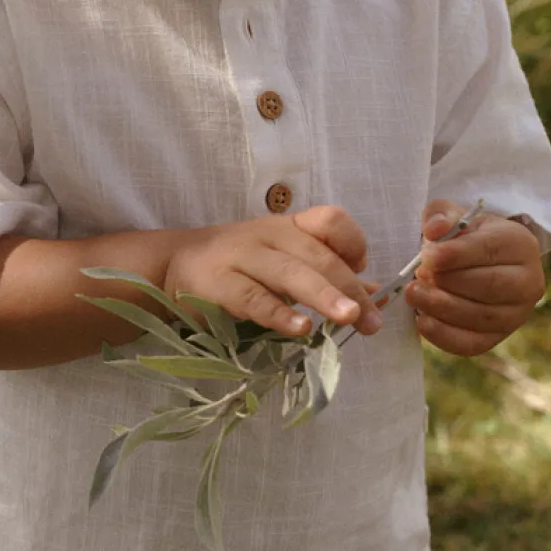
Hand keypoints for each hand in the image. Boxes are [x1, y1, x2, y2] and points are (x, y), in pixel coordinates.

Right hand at [163, 205, 383, 338]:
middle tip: (373, 321)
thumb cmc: (239, 266)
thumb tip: (376, 296)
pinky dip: (279, 314)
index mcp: (290, 227)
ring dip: (324, 295)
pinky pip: (254, 298)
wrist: (174, 265)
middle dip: (350, 289)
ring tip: (351, 319)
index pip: (331, 220)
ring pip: (291, 273)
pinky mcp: (219, 285)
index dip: (354, 242)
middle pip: (319, 256)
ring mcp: (243, 258)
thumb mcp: (284, 262)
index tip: (364, 269)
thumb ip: (328, 276)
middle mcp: (270, 236)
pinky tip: (301, 329)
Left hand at [404, 200, 544, 356]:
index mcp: (520, 244)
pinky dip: (444, 336)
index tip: (426, 257)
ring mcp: (517, 314)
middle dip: (448, 282)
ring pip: (480, 316)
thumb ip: (441, 214)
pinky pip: (472, 343)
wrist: (478, 264)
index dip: (456, 255)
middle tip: (417, 277)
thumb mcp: (454, 216)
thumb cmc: (465, 238)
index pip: (490, 250)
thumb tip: (435, 229)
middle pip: (489, 285)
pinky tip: (422, 321)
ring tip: (414, 294)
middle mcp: (528, 282)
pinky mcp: (499, 337)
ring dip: (441, 307)